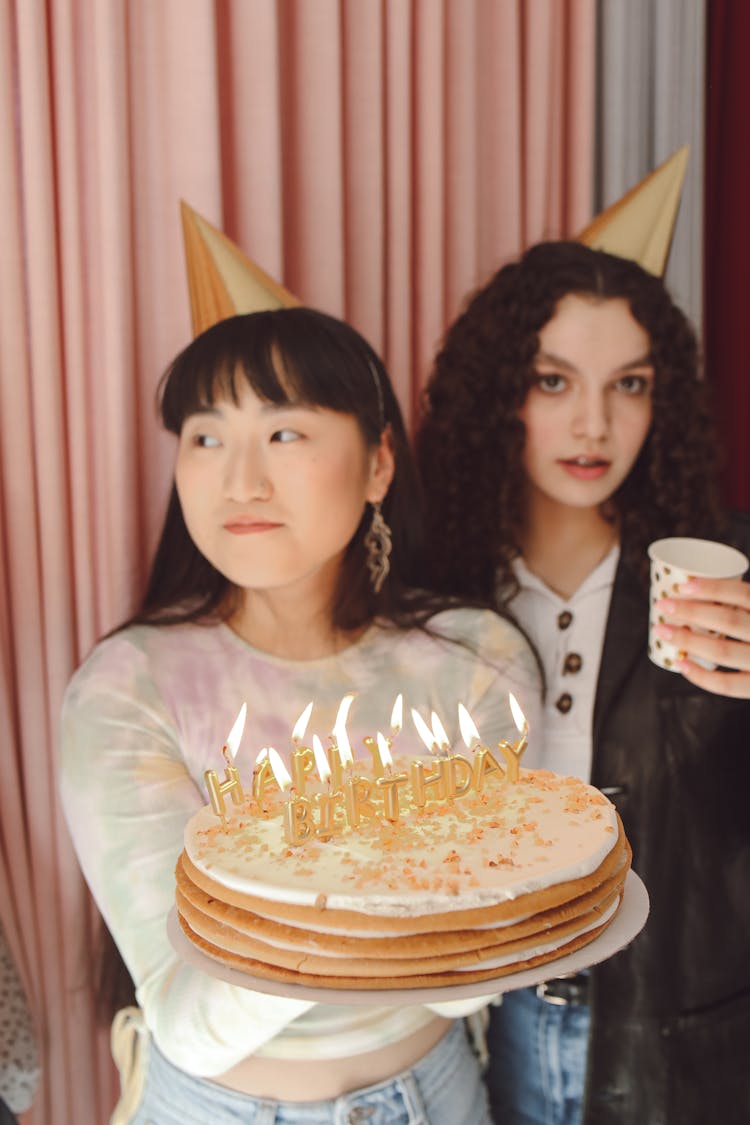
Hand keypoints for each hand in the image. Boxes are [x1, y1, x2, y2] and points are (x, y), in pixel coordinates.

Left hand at [654, 577, 749, 697]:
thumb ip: (743, 605)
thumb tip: (696, 584)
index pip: (745, 595)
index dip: (713, 588)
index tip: (683, 585)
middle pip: (729, 620)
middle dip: (691, 611)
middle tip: (663, 605)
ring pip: (723, 650)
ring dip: (688, 640)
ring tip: (662, 629)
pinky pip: (727, 685)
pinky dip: (700, 675)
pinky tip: (680, 663)